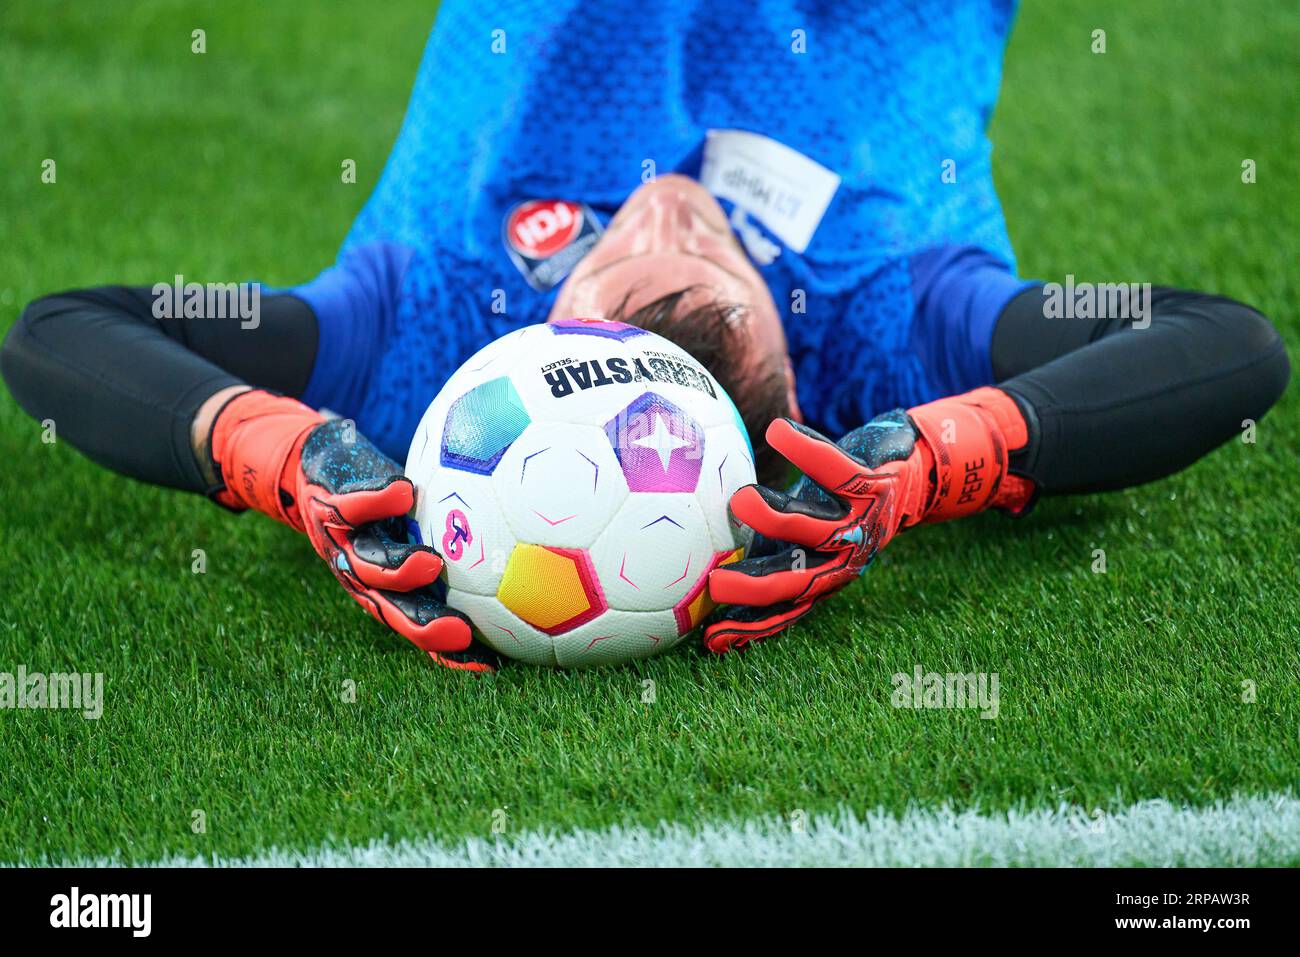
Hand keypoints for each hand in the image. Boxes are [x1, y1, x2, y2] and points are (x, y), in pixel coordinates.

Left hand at [208, 390, 493, 671]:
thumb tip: (530, 558)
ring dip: (397, 568)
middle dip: (422, 625)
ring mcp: (347, 540)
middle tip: (459, 633)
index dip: (449, 651)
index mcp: (387, 588)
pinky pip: (354, 505)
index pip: (420, 626)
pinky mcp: (333, 502)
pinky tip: (406, 493)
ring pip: (369, 564)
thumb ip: (457, 548)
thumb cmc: (380, 504)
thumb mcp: (415, 528)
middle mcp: (365, 574)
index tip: (489, 666)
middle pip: (391, 610)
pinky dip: (377, 501)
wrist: (312, 468)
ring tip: (431, 564)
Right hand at [704, 388, 1033, 652]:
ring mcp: (858, 522)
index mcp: (822, 576)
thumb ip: (766, 560)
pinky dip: (804, 449)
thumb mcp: (803, 541)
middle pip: (799, 582)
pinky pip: (835, 469)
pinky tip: (776, 432)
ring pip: (817, 529)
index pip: (784, 610)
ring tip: (740, 501)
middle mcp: (842, 558)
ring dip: (778, 518)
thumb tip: (710, 583)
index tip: (711, 639)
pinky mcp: (870, 483)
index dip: (750, 628)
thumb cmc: (838, 509)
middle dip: (757, 588)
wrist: (910, 475)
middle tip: (715, 585)